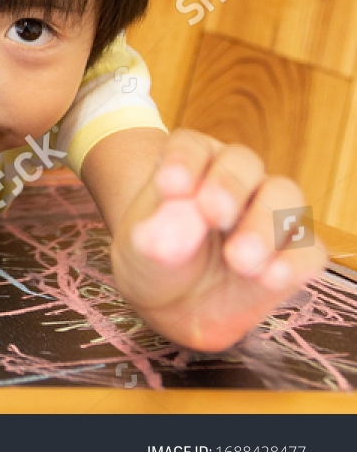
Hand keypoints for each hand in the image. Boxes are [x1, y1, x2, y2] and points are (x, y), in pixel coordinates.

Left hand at [112, 129, 326, 351]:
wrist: (175, 304)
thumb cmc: (156, 261)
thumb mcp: (143, 250)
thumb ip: (158, 234)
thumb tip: (185, 220)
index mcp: (191, 164)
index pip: (192, 147)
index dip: (184, 160)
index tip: (170, 186)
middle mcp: (235, 180)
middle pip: (244, 163)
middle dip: (229, 185)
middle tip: (215, 215)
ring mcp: (269, 214)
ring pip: (285, 196)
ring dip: (266, 224)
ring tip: (239, 260)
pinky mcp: (293, 253)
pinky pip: (308, 249)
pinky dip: (295, 261)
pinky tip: (270, 278)